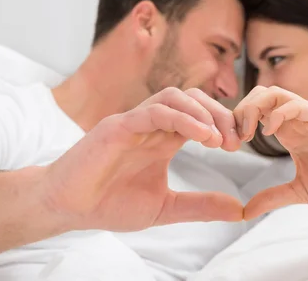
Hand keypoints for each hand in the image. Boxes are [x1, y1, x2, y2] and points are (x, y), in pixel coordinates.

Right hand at [43, 87, 242, 231]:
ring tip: (218, 139)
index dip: (224, 124)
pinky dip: (181, 118)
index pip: (201, 116)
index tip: (239, 144)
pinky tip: (201, 135)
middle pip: (194, 100)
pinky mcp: (117, 126)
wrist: (67, 208)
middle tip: (235, 141)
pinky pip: (153, 111)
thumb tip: (238, 210)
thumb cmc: (110, 203)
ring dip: (202, 112)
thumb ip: (200, 206)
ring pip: (175, 97)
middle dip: (220, 114)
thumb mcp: (165, 207)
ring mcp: (134, 122)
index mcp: (164, 139)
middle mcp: (152, 125)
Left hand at [234, 86, 307, 219]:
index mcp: (287, 131)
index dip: (237, 122)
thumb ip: (273, 197)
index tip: (228, 145)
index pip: (254, 111)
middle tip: (235, 138)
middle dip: (241, 111)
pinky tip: (271, 132)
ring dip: (255, 107)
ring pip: (275, 93)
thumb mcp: (299, 191)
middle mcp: (296, 120)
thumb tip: (244, 212)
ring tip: (249, 133)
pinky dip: (280, 113)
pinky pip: (299, 105)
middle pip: (259, 95)